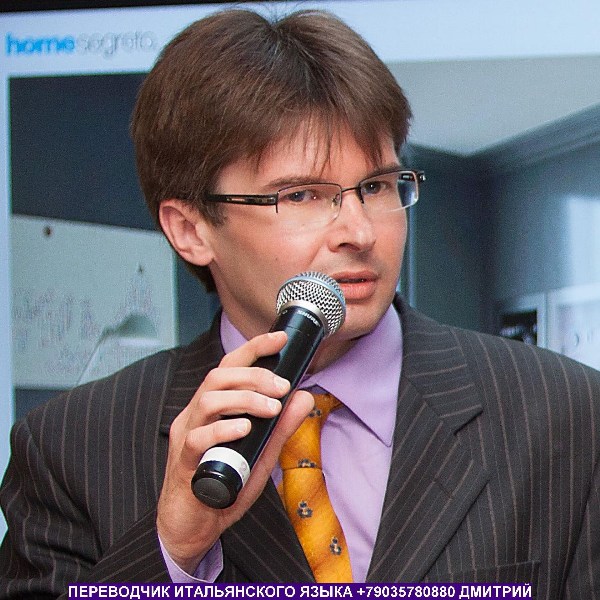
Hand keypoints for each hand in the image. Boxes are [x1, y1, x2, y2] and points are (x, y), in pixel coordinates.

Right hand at [156, 331, 313, 573]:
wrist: (194, 526)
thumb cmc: (226, 485)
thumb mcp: (261, 452)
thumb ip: (281, 426)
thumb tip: (304, 397)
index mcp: (213, 408)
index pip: (230, 367)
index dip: (253, 348)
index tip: (279, 337)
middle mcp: (196, 414)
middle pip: (219, 377)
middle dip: (254, 375)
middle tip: (282, 386)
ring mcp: (186, 435)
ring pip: (208, 399)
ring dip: (244, 399)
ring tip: (270, 408)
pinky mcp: (182, 461)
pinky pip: (197, 437)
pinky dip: (223, 429)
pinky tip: (245, 429)